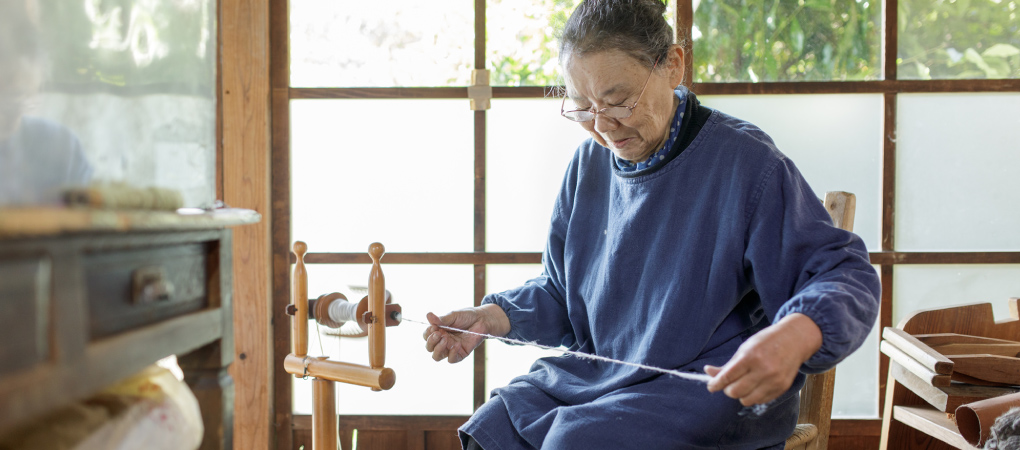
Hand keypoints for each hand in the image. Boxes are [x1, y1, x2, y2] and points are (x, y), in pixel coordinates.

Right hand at [423, 304, 510, 363]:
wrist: (482, 320)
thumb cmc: (467, 316)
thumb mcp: (454, 316)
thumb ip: (442, 319)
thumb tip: (428, 316)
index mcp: (439, 331)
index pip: (427, 336)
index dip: (428, 333)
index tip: (434, 327)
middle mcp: (443, 341)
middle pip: (429, 348)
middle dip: (431, 342)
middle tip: (439, 333)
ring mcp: (451, 348)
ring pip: (437, 356)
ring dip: (439, 349)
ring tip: (446, 339)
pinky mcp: (460, 354)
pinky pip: (451, 359)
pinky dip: (452, 353)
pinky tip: (457, 344)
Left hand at [704, 313, 821, 405]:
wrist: (794, 340)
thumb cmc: (766, 342)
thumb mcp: (744, 348)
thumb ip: (728, 365)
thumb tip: (708, 372)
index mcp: (751, 357)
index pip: (727, 377)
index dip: (715, 384)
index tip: (711, 386)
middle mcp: (763, 370)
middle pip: (735, 392)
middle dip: (728, 389)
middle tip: (729, 383)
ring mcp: (774, 381)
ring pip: (747, 400)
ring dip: (741, 395)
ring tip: (743, 384)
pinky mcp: (782, 388)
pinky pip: (760, 401)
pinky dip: (753, 396)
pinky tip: (755, 386)